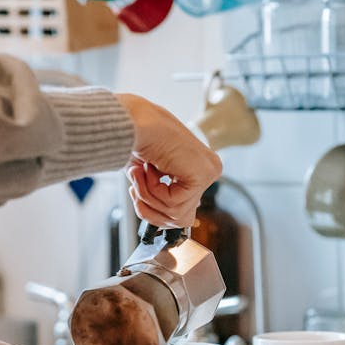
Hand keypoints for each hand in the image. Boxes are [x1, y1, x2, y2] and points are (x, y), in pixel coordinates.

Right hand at [117, 93, 222, 227]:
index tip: (137, 190)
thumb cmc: (139, 142)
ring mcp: (209, 173)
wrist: (134, 122)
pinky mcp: (203, 175)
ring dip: (148, 196)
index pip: (184, 213)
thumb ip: (165, 197)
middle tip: (135, 185)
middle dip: (150, 208)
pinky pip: (174, 204)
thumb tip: (167, 221)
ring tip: (140, 172)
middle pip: (180, 220)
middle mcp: (210, 170)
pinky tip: (149, 169)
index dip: (155, 210)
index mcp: (201, 168)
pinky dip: (153, 190)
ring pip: (174, 214)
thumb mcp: (153, 176)